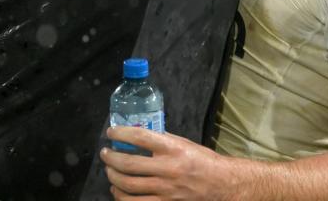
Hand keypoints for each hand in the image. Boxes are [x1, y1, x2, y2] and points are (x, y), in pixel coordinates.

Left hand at [102, 127, 236, 200]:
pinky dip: (121, 197)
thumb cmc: (203, 162)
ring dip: (113, 177)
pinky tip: (118, 190)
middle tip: (106, 154)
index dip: (121, 133)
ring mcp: (165, 189)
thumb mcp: (185, 144)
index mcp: (173, 149)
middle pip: (129, 163)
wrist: (221, 185)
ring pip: (128, 185)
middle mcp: (168, 168)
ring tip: (110, 172)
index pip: (140, 137)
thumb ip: (164, 140)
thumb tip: (140, 136)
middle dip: (111, 158)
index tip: (111, 132)